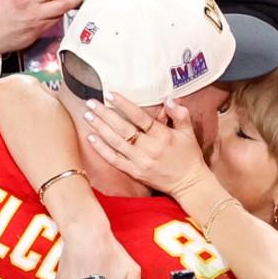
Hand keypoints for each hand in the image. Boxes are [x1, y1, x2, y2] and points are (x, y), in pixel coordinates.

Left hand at [83, 93, 214, 197]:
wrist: (189, 184)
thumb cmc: (189, 156)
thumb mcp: (189, 133)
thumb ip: (180, 114)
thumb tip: (169, 99)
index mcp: (162, 135)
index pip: (140, 117)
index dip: (124, 105)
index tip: (110, 94)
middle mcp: (149, 148)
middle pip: (123, 128)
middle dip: (105, 114)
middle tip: (91, 102)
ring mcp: (140, 161)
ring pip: (116, 142)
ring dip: (100, 128)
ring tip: (88, 116)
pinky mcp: (135, 172)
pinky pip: (115, 160)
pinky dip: (102, 150)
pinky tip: (91, 139)